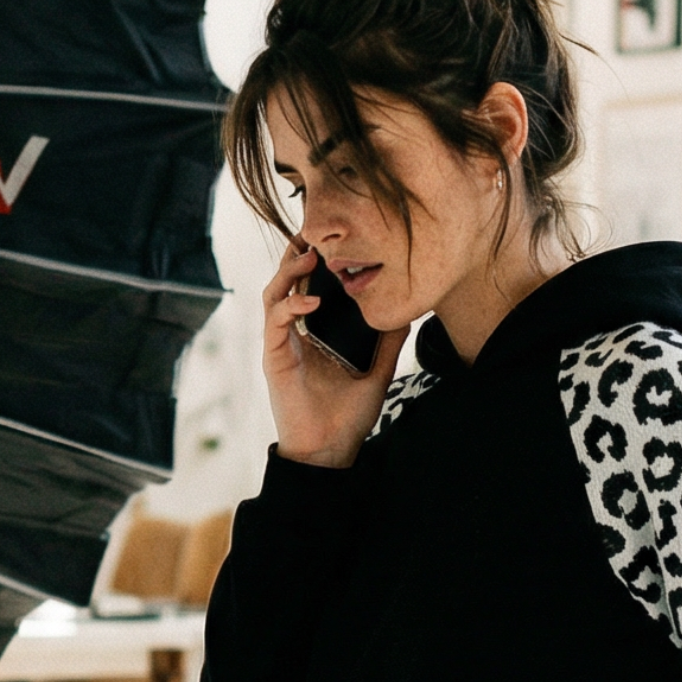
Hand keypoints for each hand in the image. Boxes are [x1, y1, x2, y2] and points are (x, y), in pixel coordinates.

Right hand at [263, 241, 409, 468]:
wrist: (329, 450)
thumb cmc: (348, 415)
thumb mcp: (378, 371)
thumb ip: (389, 342)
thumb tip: (408, 311)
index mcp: (313, 332)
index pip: (309, 285)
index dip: (315, 260)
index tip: (335, 238)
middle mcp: (294, 333)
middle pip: (287, 281)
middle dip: (297, 252)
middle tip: (315, 230)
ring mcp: (281, 344)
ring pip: (274, 293)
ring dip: (289, 270)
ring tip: (312, 255)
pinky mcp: (274, 358)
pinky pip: (275, 322)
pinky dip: (290, 306)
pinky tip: (311, 301)